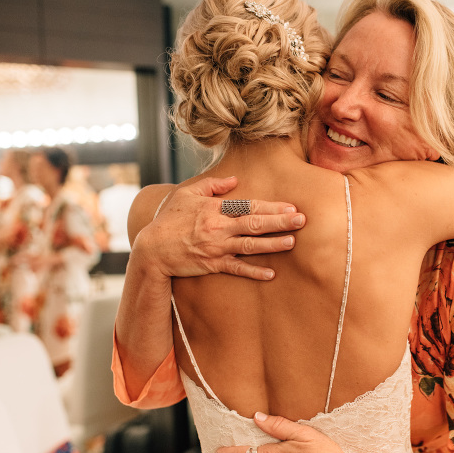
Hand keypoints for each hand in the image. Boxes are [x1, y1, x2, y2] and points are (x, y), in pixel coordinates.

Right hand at [134, 177, 305, 280]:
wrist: (152, 249)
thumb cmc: (170, 219)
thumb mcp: (187, 194)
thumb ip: (213, 185)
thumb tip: (235, 179)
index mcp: (214, 208)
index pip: (248, 206)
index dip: (271, 207)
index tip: (291, 207)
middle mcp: (218, 227)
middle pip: (254, 223)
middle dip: (279, 222)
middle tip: (301, 220)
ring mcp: (216, 247)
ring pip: (249, 245)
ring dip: (272, 244)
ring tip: (292, 242)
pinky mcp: (212, 264)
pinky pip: (236, 269)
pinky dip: (254, 271)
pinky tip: (271, 273)